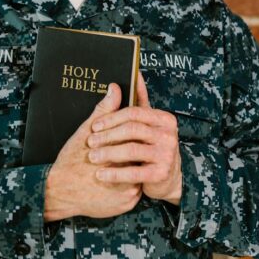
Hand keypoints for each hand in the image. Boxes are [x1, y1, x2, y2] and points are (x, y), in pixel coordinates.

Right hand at [43, 83, 142, 221]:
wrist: (58, 193)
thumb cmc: (71, 161)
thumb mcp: (85, 133)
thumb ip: (105, 111)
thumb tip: (115, 88)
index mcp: (121, 154)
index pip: (139, 142)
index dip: (136, 137)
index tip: (133, 135)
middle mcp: (129, 173)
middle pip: (142, 159)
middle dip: (135, 154)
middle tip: (125, 152)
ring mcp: (130, 192)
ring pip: (140, 175)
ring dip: (133, 170)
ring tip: (121, 164)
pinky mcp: (127, 205)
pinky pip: (134, 192)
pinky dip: (128, 186)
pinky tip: (117, 180)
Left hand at [86, 72, 182, 204]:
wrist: (168, 179)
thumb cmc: (151, 147)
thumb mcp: (144, 125)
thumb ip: (136, 103)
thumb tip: (125, 79)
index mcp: (164, 119)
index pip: (134, 112)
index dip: (111, 118)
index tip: (94, 126)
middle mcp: (169, 135)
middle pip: (131, 129)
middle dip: (107, 136)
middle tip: (90, 142)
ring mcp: (167, 155)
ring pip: (131, 149)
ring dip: (108, 153)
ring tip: (93, 157)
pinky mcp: (161, 174)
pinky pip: (133, 172)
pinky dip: (114, 174)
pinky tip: (101, 175)